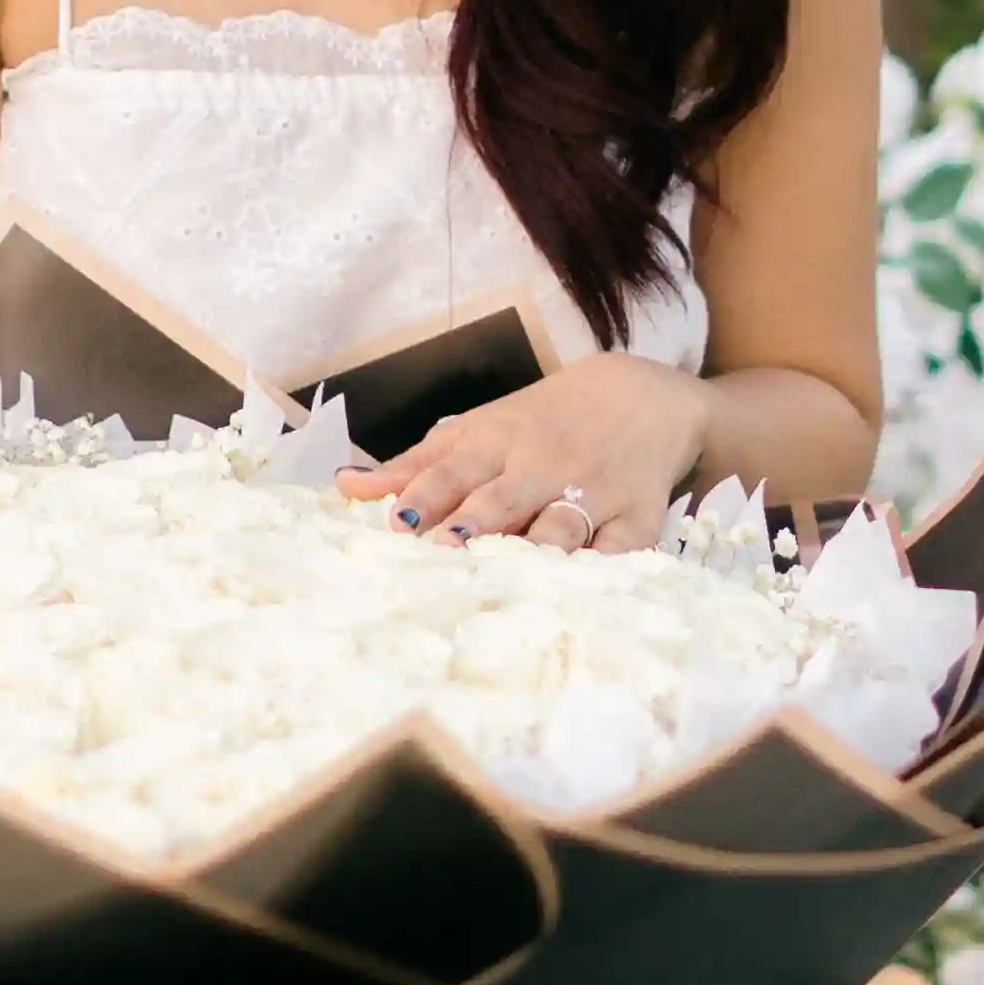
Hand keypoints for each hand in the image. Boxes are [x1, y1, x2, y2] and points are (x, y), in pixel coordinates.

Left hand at [339, 353, 711, 551]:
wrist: (638, 397)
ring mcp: (593, 492)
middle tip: (443, 550)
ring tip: (514, 573)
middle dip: (474, 523)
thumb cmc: (538, 423)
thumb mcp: (477, 431)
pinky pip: (621, 549)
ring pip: (561, 524)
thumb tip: (345, 488)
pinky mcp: (637, 519)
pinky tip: (586, 588)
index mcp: (497, 442)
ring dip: (537, 547)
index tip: (396, 523)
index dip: (425, 495)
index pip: (453, 469)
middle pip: (503, 498)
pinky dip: (605, 567)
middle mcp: (542, 466)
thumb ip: (416, 466)